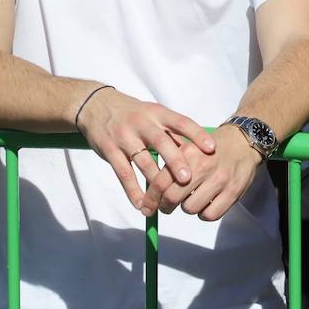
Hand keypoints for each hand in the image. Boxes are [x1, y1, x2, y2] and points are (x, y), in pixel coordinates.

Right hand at [75, 88, 216, 214]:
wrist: (97, 106)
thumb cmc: (134, 114)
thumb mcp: (154, 114)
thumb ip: (172, 132)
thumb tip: (198, 151)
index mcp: (158, 113)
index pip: (182, 122)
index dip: (197, 135)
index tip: (212, 149)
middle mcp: (143, 123)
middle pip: (161, 142)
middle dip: (175, 160)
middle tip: (188, 178)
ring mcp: (125, 137)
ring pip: (142, 161)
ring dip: (154, 182)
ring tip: (166, 199)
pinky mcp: (109, 150)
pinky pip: (123, 172)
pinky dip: (132, 190)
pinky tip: (141, 203)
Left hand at [143, 124, 263, 221]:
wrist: (243, 141)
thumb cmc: (211, 148)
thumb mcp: (189, 148)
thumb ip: (171, 166)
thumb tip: (151, 192)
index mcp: (189, 153)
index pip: (161, 182)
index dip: (151, 198)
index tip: (147, 207)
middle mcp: (204, 166)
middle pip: (173, 197)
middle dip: (165, 206)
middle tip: (166, 207)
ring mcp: (221, 180)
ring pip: (190, 208)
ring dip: (187, 208)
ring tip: (192, 199)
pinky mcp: (234, 192)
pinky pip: (210, 215)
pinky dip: (204, 214)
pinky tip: (206, 204)